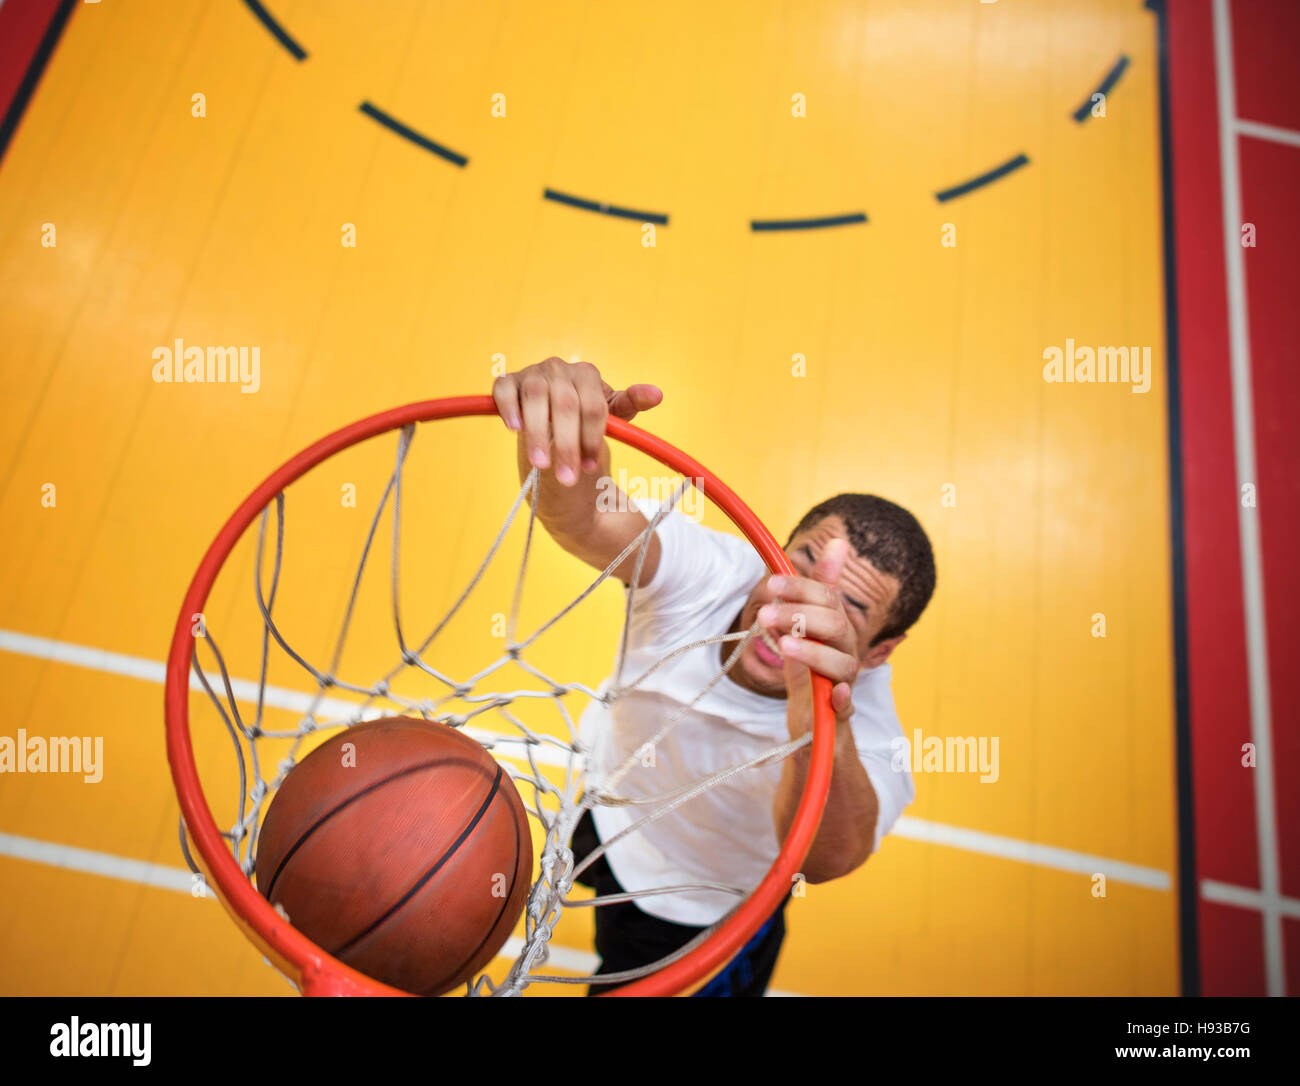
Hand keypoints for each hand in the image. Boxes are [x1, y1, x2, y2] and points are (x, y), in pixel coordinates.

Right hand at [491, 357, 661, 485]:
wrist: (552, 418)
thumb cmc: (584, 418)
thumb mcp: (611, 414)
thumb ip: (631, 404)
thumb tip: (657, 394)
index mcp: (587, 374)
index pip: (592, 407)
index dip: (591, 439)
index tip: (591, 468)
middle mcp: (560, 368)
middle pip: (565, 405)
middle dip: (567, 445)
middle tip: (568, 479)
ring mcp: (533, 373)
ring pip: (535, 398)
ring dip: (537, 434)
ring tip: (541, 465)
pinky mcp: (509, 382)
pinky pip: (504, 389)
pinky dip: (508, 407)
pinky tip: (514, 429)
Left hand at [759, 538, 857, 739]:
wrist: (815, 723)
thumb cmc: (811, 669)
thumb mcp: (805, 628)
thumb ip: (814, 591)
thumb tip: (838, 542)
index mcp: (836, 626)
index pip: (826, 598)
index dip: (801, 589)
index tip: (771, 584)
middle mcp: (845, 649)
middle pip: (834, 625)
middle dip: (799, 615)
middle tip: (764, 614)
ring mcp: (845, 680)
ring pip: (840, 663)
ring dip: (812, 652)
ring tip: (784, 646)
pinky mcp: (840, 712)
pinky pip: (848, 706)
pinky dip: (843, 699)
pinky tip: (834, 693)